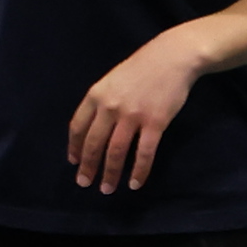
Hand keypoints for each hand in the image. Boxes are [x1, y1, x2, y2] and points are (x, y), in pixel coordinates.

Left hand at [67, 38, 207, 193]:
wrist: (172, 57)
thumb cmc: (142, 68)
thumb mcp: (112, 80)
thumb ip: (101, 102)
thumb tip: (93, 127)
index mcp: (96, 95)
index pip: (77, 127)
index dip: (74, 147)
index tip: (73, 162)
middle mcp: (110, 107)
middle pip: (93, 143)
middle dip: (88, 166)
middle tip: (84, 183)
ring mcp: (132, 116)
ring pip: (116, 152)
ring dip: (110, 173)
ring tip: (106, 189)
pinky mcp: (155, 123)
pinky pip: (144, 153)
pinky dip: (138, 171)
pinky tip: (134, 183)